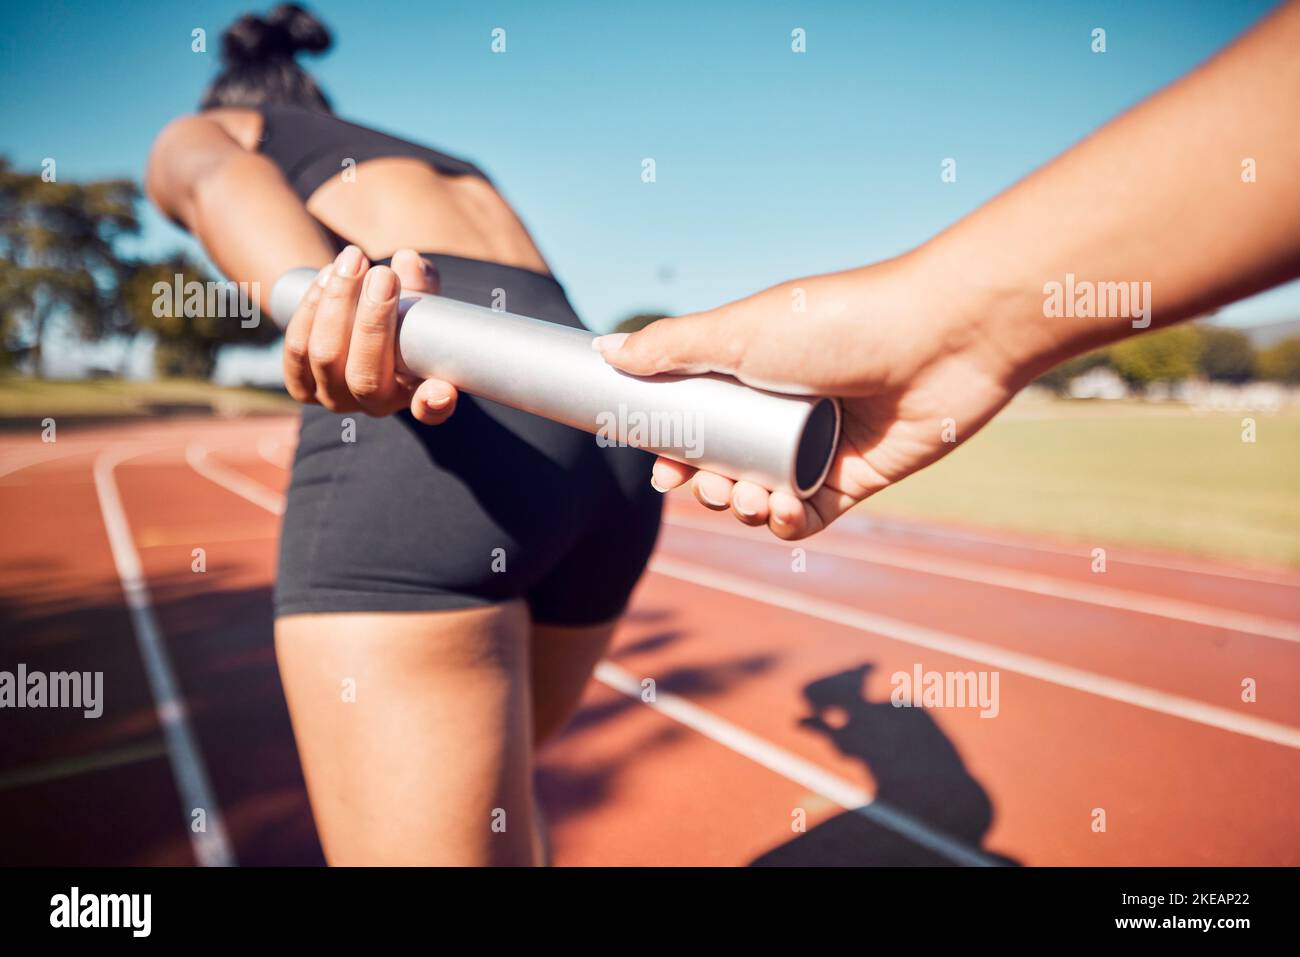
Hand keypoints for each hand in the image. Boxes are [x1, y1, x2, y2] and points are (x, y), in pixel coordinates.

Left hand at [282, 245, 459, 422]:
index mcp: (414, 394)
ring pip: (325, 357)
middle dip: (373, 322)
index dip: (434, 403)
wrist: (351, 324)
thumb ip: (420, 282)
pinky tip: (326, 276)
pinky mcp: (301, 386)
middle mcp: (374, 404)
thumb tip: (406, 262)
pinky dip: (311, 308)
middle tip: (384, 275)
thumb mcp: (419, 299)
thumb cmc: (398, 313)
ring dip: (337, 302)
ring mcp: (334, 398)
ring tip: (353, 259)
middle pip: (365, 377)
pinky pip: (298, 349)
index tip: (441, 389)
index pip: (430, 410)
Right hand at [593, 254, 1028, 539]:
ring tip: (751, 499)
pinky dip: (790, 524)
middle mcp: (784, 407)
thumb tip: (604, 353)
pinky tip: (782, 515)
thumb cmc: (837, 323)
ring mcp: (821, 443)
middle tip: (707, 488)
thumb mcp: (739, 331)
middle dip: (707, 487)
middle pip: (726, 464)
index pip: (699, 420)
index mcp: (754, 368)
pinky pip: (812, 516)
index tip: (662, 468)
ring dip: (745, 508)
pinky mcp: (859, 476)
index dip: (675, 450)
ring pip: (763, 494)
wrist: (942, 338)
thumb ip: (670, 348)